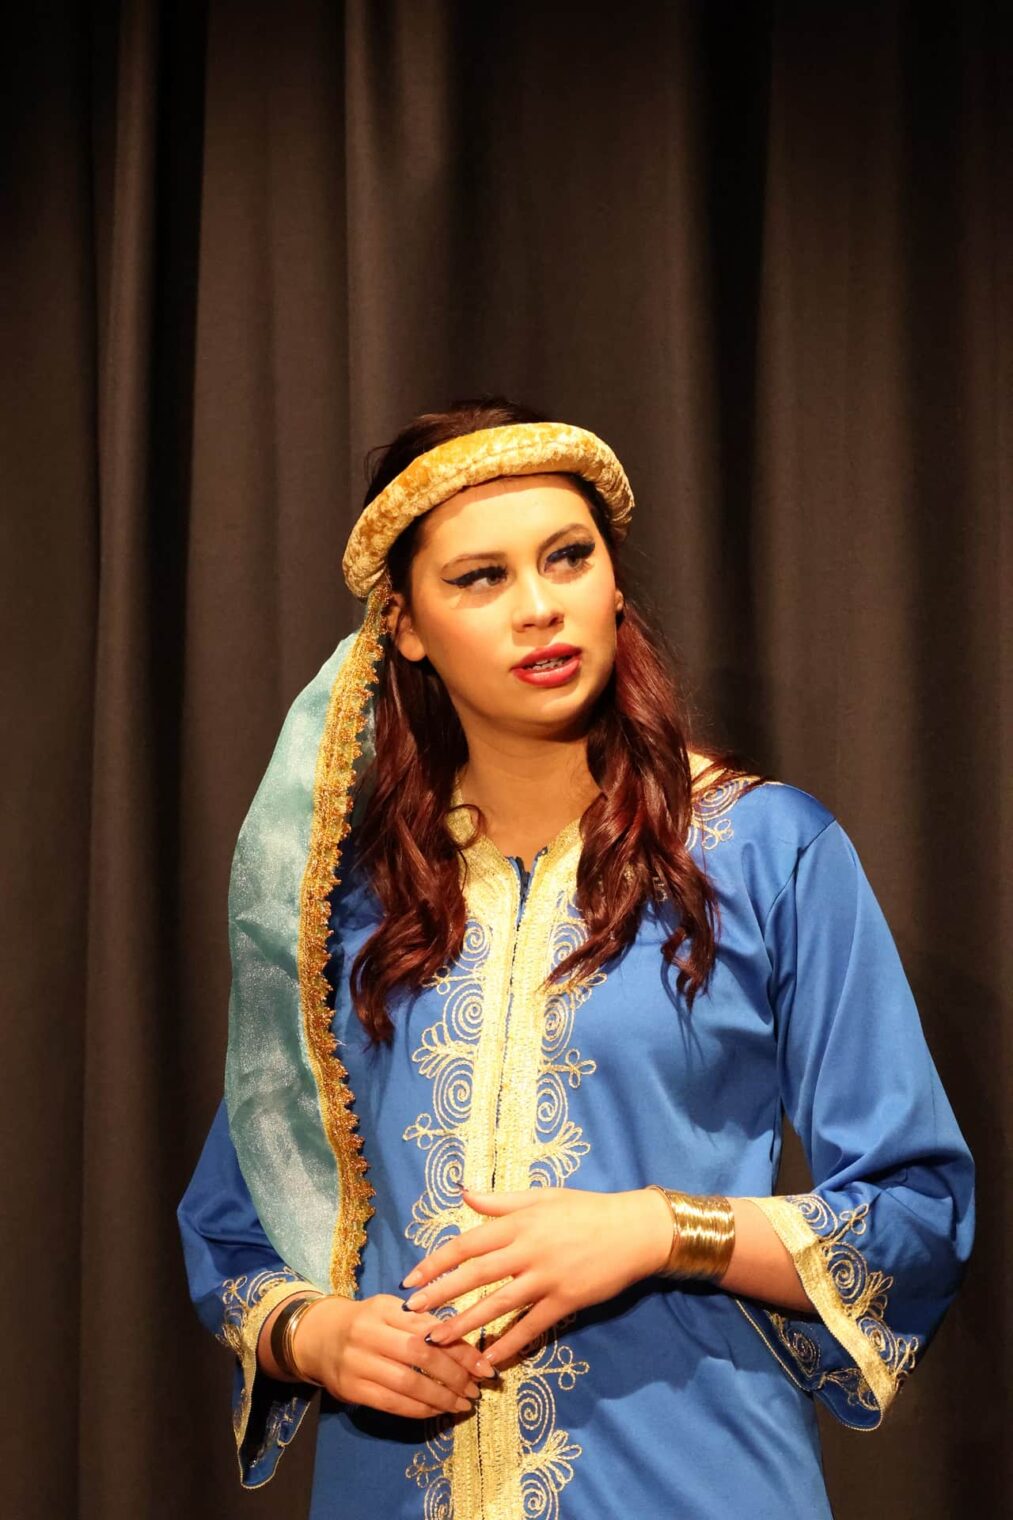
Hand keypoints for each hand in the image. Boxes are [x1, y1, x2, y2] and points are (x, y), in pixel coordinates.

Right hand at [291, 1293, 498, 1419]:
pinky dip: (419, 1409)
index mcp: (384, 1308)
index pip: (429, 1329)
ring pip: (407, 1383)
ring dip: (440, 1397)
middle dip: (454, 1374)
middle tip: (475, 1388)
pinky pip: (392, 1403)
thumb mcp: (389, 1311)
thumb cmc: (365, 1322)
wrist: (317, 1337)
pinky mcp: (351, 1389)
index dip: (460, 1349)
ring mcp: (357, 1362)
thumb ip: (421, 1323)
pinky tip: (436, 1411)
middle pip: (420, 1354)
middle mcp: (369, 1333)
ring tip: (461, 1404)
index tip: (484, 1365)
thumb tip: (465, 1347)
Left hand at [400, 1185, 671, 1366]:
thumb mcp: (542, 1196)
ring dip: (465, 1323)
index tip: (412, 1278)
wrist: (633, 1229)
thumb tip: (464, 1192)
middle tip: (411, 1312)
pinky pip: (531, 1325)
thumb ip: (501, 1200)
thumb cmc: (585, 1209)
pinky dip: (509, 1342)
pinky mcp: (565, 1300)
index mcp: (518, 1222)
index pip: (467, 1243)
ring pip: (497, 1303)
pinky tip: (489, 1358)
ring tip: (437, 1339)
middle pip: (474, 1275)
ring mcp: (546, 1277)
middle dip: (440, 1294)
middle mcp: (527, 1250)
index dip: (436, 1262)